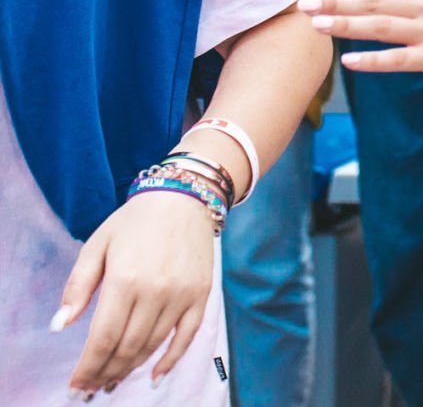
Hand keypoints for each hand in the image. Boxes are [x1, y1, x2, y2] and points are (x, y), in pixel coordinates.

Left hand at [57, 191, 215, 394]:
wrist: (184, 197)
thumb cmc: (134, 221)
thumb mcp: (96, 245)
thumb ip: (77, 286)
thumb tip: (60, 325)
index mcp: (124, 279)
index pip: (102, 338)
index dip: (88, 367)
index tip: (77, 383)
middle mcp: (155, 291)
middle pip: (126, 347)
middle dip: (105, 372)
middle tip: (92, 387)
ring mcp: (182, 294)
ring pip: (152, 345)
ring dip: (130, 368)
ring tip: (113, 380)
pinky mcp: (201, 294)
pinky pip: (186, 336)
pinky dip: (171, 360)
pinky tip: (155, 375)